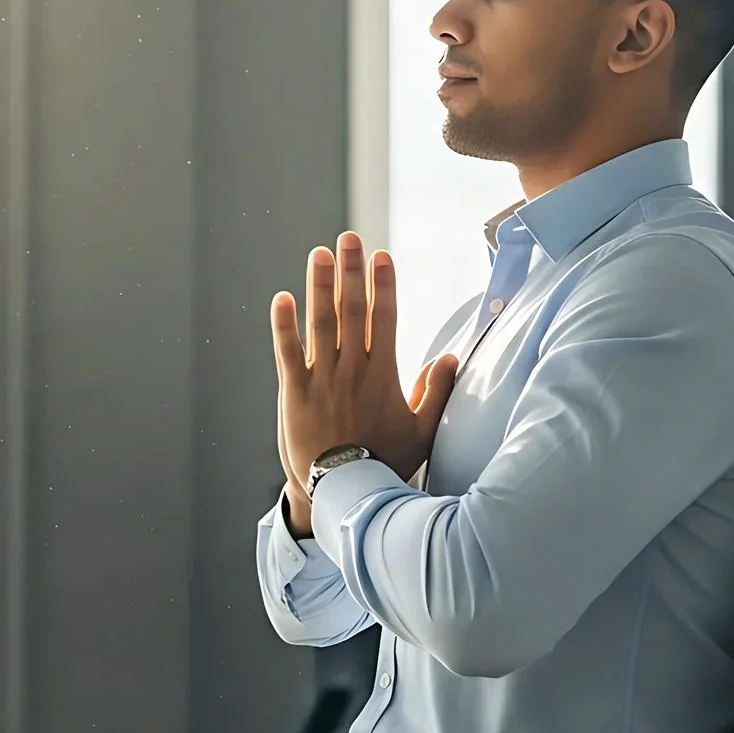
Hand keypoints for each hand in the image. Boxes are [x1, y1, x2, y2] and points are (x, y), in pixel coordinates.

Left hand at [271, 232, 460, 524]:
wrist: (344, 493)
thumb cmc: (386, 463)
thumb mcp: (422, 432)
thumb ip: (437, 392)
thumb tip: (451, 357)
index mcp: (383, 376)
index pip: (385, 319)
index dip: (384, 285)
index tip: (383, 256)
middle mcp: (352, 371)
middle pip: (352, 311)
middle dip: (352, 272)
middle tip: (349, 238)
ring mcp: (321, 380)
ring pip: (320, 324)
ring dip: (320, 286)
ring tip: (320, 255)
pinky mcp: (294, 393)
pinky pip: (286, 352)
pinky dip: (284, 325)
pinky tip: (282, 298)